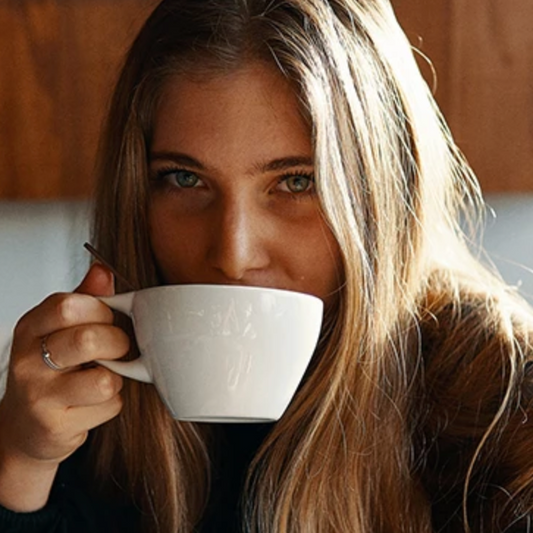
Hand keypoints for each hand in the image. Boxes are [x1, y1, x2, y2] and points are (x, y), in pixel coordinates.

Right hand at [0, 263, 129, 510]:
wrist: (26, 426)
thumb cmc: (51, 370)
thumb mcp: (60, 329)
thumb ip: (84, 299)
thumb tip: (103, 271)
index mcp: (31, 328)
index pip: (68, 305)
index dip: (101, 310)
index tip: (107, 319)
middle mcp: (27, 361)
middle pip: (88, 340)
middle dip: (117, 343)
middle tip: (117, 348)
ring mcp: (38, 396)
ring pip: (104, 380)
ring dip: (115, 378)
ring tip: (103, 377)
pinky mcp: (55, 426)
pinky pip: (107, 406)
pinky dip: (111, 404)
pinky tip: (94, 402)